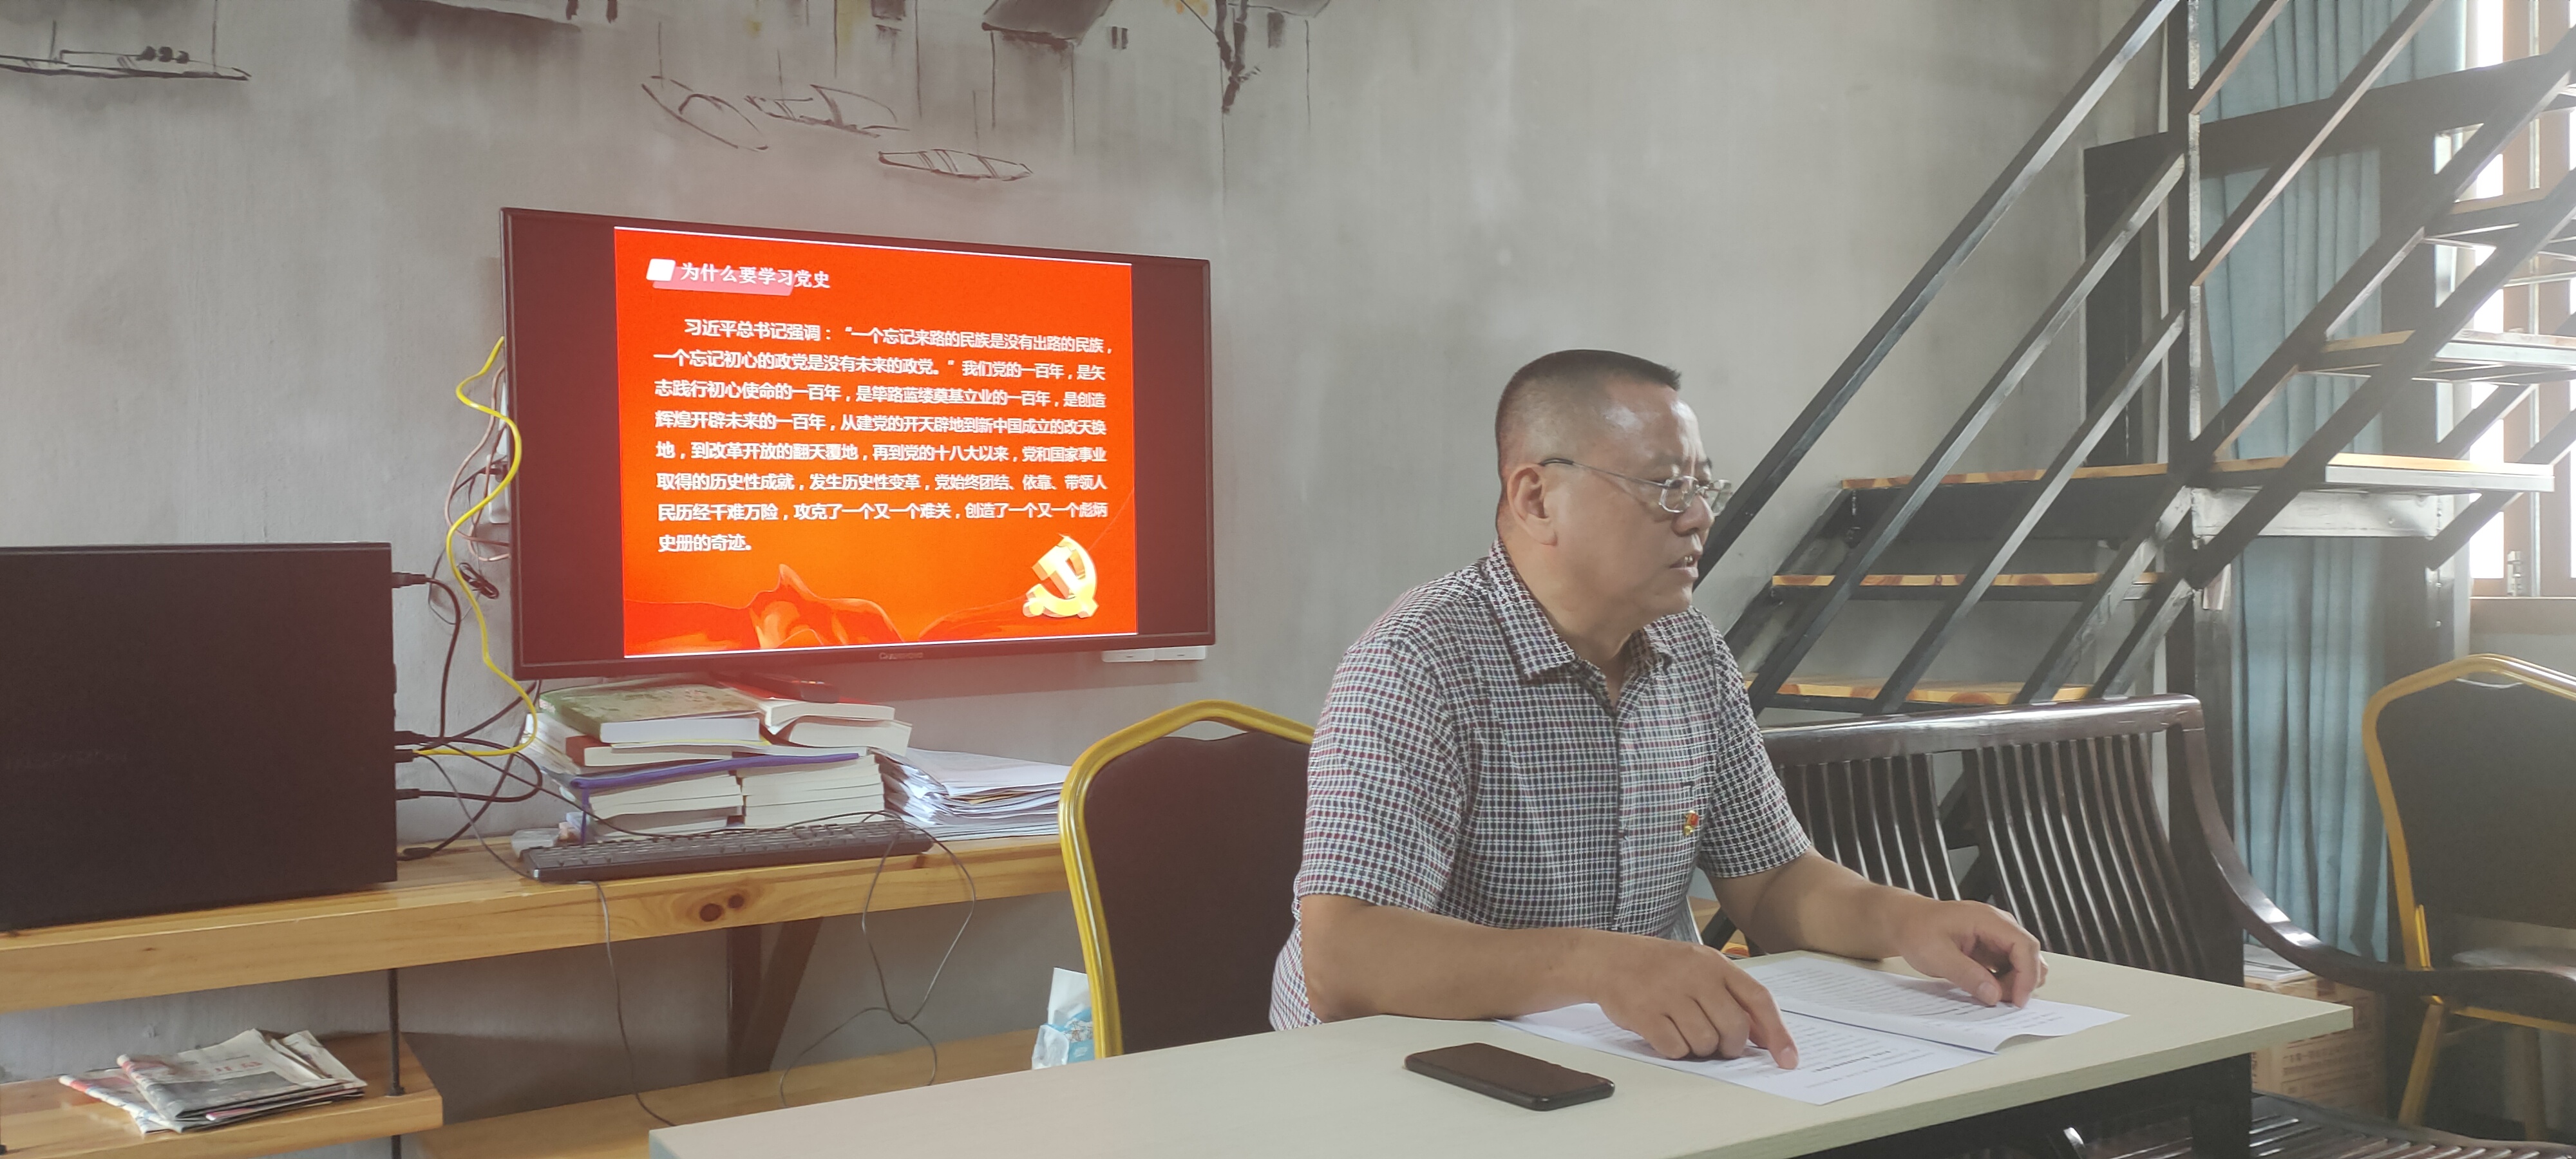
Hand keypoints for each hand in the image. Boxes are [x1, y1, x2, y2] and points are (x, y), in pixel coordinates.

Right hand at [1584, 934, 1799, 1066]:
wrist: (1608, 959)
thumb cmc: (1658, 967)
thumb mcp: (1699, 966)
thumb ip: (1731, 995)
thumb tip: (1762, 1034)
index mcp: (1714, 963)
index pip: (1758, 999)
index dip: (1777, 1032)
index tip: (1787, 1058)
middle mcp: (1695, 976)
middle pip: (1734, 1028)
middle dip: (1731, 1046)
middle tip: (1720, 1046)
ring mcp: (1669, 994)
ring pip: (1705, 1042)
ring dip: (1700, 1049)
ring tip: (1686, 1033)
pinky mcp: (1646, 1014)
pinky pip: (1675, 1048)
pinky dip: (1674, 1050)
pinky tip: (1665, 1034)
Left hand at [1889, 898, 2045, 1006]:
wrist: (1904, 921)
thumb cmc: (1916, 930)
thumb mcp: (1936, 955)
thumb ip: (1966, 974)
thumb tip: (1994, 995)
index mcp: (1988, 919)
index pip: (2024, 945)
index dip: (2027, 975)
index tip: (2019, 1000)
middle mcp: (1998, 925)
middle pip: (2029, 955)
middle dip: (2022, 982)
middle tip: (2001, 1001)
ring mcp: (1996, 936)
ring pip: (2022, 963)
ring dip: (2013, 983)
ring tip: (1989, 995)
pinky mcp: (1991, 947)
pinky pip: (2008, 966)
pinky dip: (2004, 981)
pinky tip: (1987, 990)